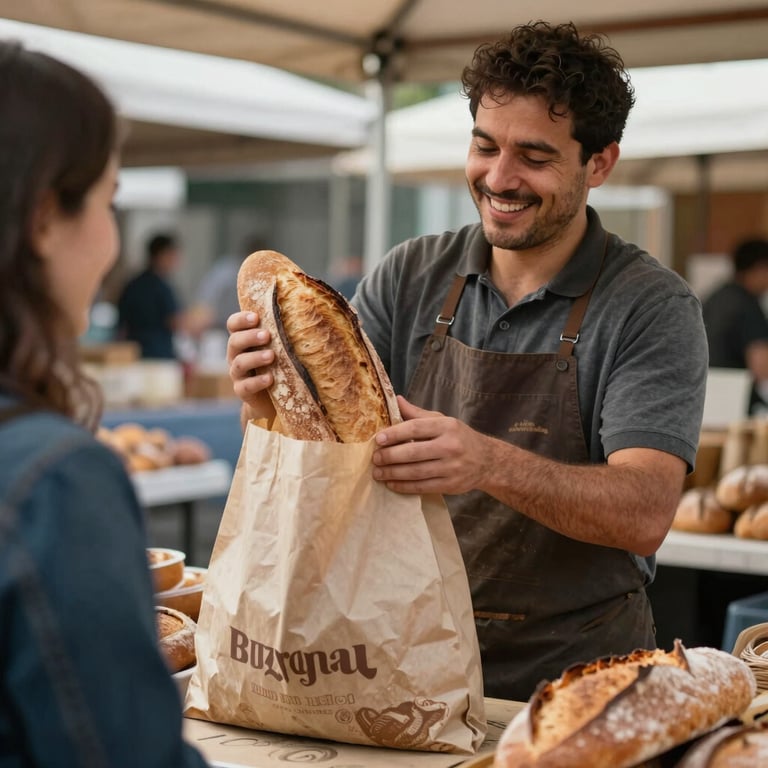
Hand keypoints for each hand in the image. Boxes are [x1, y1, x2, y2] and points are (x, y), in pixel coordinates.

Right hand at [226, 310, 275, 422]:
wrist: (275, 397)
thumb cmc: (279, 364)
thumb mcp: (279, 347)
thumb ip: (282, 332)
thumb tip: (307, 312)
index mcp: (243, 340)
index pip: (233, 324)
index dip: (241, 319)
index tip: (256, 317)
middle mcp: (236, 355)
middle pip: (234, 342)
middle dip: (250, 337)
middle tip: (266, 335)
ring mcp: (238, 374)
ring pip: (239, 363)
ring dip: (255, 358)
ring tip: (271, 356)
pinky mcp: (242, 391)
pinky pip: (245, 386)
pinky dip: (257, 382)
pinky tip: (270, 378)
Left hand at [371, 395, 491, 494]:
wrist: (487, 461)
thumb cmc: (459, 437)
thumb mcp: (443, 421)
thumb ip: (418, 414)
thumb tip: (397, 400)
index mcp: (447, 426)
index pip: (415, 428)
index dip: (394, 434)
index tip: (378, 439)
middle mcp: (450, 446)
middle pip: (413, 452)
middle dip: (390, 456)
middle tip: (375, 458)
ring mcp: (451, 467)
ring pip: (416, 472)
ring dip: (393, 473)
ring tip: (378, 473)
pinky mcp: (450, 485)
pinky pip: (422, 487)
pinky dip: (404, 486)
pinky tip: (392, 483)